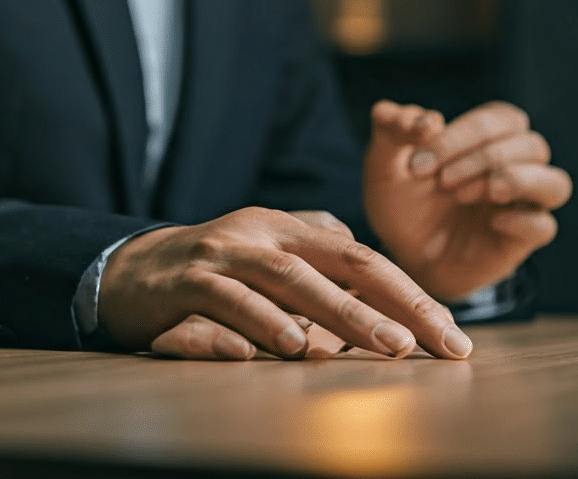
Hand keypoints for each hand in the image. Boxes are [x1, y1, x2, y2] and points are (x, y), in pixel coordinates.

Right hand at [99, 207, 472, 360]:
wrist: (126, 272)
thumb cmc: (208, 271)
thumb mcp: (266, 254)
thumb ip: (312, 252)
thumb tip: (363, 263)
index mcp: (288, 229)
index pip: (363, 258)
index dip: (411, 294)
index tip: (451, 335)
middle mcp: (261, 234)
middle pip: (339, 263)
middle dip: (394, 304)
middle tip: (435, 343)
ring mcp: (222, 254)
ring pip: (289, 281)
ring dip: (341, 314)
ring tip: (385, 345)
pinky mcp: (184, 282)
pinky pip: (227, 302)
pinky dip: (259, 324)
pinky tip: (288, 348)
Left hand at [364, 100, 571, 301]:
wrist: (401, 255)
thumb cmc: (402, 203)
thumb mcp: (384, 165)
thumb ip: (393, 131)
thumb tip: (423, 118)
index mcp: (487, 140)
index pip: (502, 118)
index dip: (466, 133)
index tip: (419, 161)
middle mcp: (514, 167)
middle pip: (532, 145)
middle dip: (483, 158)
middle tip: (440, 181)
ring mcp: (521, 206)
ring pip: (556, 183)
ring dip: (514, 182)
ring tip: (466, 195)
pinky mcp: (519, 241)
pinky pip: (545, 226)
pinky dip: (522, 221)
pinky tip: (489, 223)